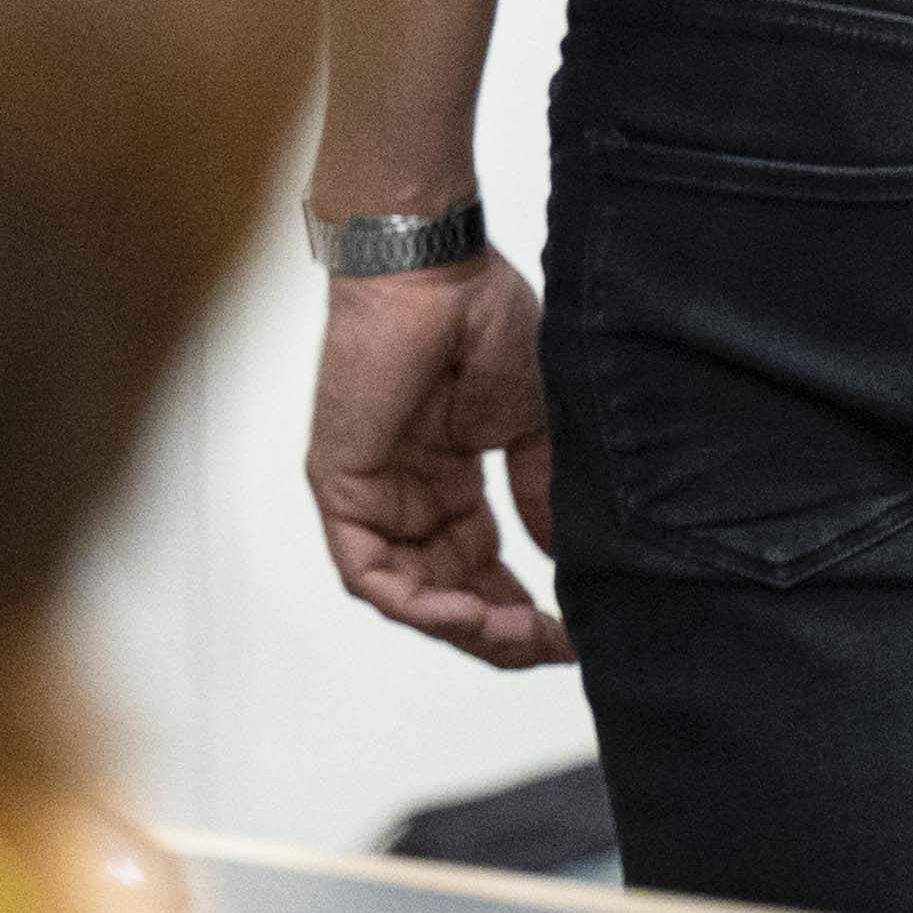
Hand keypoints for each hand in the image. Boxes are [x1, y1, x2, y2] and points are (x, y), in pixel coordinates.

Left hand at [307, 251, 567, 667]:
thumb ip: (540, 494)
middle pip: (447, 591)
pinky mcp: (339, 484)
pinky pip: (368, 570)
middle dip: (499, 631)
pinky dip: (415, 604)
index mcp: (451, 476)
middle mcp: (409, 491)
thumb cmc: (481, 318)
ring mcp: (372, 491)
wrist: (436, 268)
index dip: (522, 612)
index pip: (480, 570)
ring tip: (515, 633)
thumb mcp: (531, 422)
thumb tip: (563, 565)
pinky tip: (465, 613)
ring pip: (410, 593)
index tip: (573, 634)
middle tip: (551, 645)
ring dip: (463, 626)